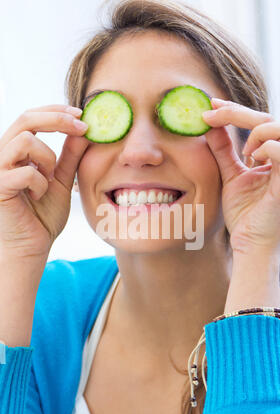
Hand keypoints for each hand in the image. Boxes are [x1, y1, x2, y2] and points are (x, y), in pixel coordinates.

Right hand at [0, 105, 88, 257]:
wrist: (32, 246)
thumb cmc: (43, 215)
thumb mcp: (61, 180)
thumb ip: (69, 156)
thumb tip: (82, 130)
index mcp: (16, 151)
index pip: (31, 117)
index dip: (56, 112)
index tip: (82, 115)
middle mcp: (2, 154)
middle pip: (25, 119)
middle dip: (58, 119)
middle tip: (83, 126)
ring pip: (25, 140)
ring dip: (47, 159)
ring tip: (48, 180)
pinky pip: (25, 172)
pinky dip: (40, 183)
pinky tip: (37, 197)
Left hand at [202, 98, 279, 255]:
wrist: (249, 247)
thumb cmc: (244, 216)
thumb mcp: (230, 177)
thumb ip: (224, 152)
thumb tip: (210, 125)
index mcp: (273, 159)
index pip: (262, 123)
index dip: (236, 110)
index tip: (211, 106)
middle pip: (274, 120)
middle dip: (240, 111)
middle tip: (212, 113)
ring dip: (258, 130)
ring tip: (241, 149)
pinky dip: (268, 149)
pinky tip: (251, 159)